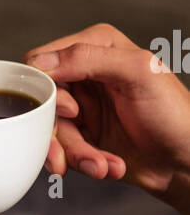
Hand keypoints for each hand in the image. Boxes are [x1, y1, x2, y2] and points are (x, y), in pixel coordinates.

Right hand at [25, 23, 189, 211]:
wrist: (185, 162)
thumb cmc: (174, 113)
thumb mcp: (137, 73)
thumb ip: (89, 58)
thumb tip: (40, 62)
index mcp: (95, 47)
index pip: (42, 61)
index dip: (47, 89)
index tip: (70, 112)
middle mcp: (84, 75)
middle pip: (41, 101)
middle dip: (59, 132)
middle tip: (81, 149)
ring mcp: (81, 108)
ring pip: (50, 131)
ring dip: (76, 154)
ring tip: (102, 166)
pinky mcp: (81, 136)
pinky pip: (62, 150)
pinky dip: (83, 163)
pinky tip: (107, 167)